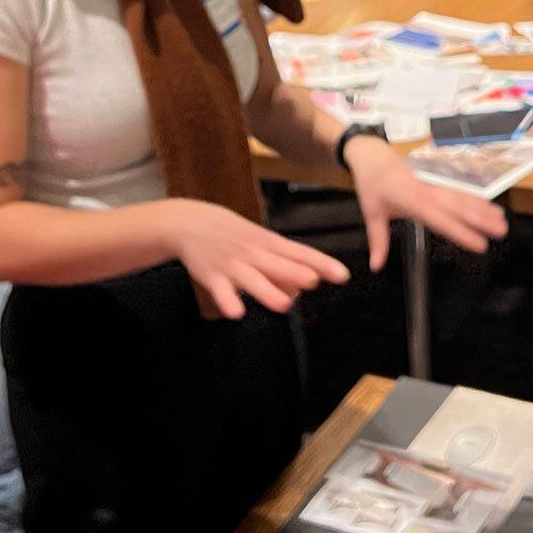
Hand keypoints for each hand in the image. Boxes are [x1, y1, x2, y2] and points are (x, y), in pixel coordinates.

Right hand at [165, 199, 350, 318]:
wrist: (189, 221)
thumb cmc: (232, 234)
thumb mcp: (258, 241)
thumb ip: (279, 266)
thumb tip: (300, 291)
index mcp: (267, 242)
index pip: (299, 252)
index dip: (321, 263)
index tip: (343, 274)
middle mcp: (253, 253)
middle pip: (278, 264)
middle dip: (297, 273)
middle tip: (315, 281)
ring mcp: (232, 265)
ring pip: (253, 279)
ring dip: (268, 291)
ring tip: (285, 303)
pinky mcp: (212, 277)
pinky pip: (221, 292)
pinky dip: (228, 301)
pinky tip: (237, 311)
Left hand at [344, 137, 507, 271]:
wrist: (371, 153)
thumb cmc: (371, 182)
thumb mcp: (372, 212)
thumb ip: (378, 241)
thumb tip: (376, 266)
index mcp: (411, 199)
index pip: (440, 219)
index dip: (461, 232)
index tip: (480, 244)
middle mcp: (426, 188)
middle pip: (458, 205)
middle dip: (481, 218)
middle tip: (502, 231)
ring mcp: (432, 180)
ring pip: (462, 194)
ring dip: (482, 206)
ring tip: (501, 219)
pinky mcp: (435, 175)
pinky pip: (458, 186)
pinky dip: (474, 194)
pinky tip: (488, 203)